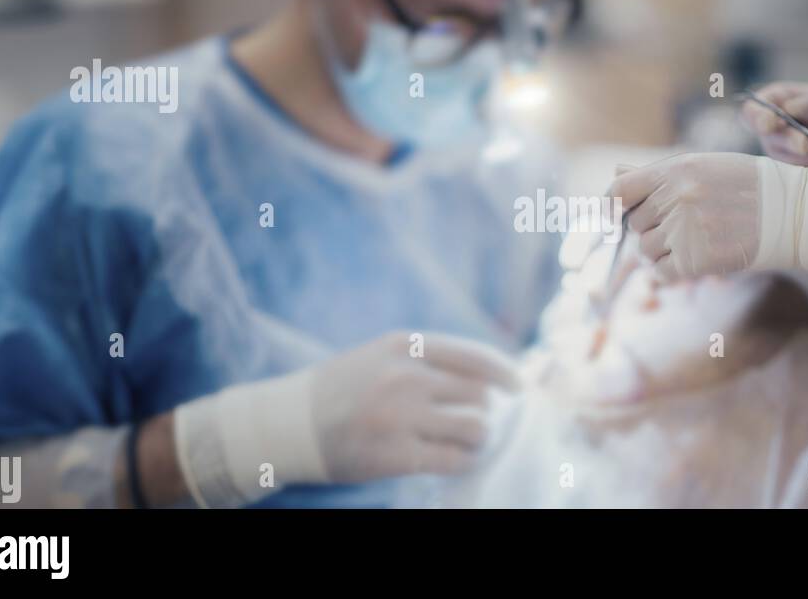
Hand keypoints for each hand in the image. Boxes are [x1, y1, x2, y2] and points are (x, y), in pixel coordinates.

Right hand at [174, 331, 518, 506]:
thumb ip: (427, 359)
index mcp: (403, 346)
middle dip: (482, 411)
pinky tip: (451, 460)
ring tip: (464, 442)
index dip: (504, 372)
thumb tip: (489, 375)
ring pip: (474, 429)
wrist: (289, 423)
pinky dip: (460, 461)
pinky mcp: (396, 455)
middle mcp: (404, 377)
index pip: (473, 357)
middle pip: (478, 395)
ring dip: (475, 438)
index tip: (519, 386)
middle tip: (473, 422)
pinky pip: (453, 460)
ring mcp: (400, 417)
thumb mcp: (381, 356)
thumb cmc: (343, 388)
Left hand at [608, 152, 766, 280]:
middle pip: (635, 224)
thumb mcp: (703, 166)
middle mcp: (676, 199)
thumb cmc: (747, 186)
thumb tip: (616, 173)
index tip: (614, 215)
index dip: (611, 205)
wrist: (791, 212)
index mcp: (675, 171)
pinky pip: (662, 273)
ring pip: (645, 251)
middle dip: (650, 228)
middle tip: (679, 227)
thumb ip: (658, 174)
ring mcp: (686, 231)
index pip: (619, 189)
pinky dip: (670, 272)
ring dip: (660, 252)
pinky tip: (690, 261)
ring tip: (688, 243)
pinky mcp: (698, 261)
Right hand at [742, 80, 807, 179]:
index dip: (758, 114)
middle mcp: (788, 135)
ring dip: (799, 159)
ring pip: (780, 161)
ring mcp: (797, 162)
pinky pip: (796, 184)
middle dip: (784, 139)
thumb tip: (789, 110)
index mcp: (794, 105)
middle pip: (767, 136)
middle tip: (807, 145)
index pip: (759, 107)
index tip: (771, 123)